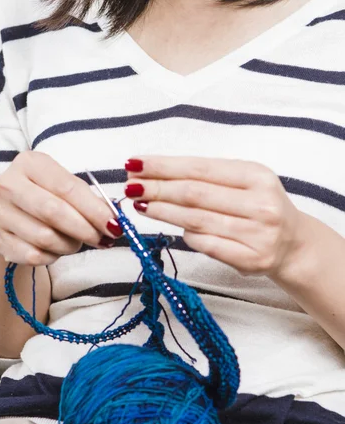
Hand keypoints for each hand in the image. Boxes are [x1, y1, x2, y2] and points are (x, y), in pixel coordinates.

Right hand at [0, 151, 121, 264]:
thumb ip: (89, 201)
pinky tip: (57, 250)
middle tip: (102, 239)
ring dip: (69, 245)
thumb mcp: (66, 189)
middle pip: (53, 212)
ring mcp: (0, 213)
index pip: (67, 187)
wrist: (14, 216)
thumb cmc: (48, 198)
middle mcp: (8, 184)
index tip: (115, 225)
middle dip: (84, 229)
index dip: (94, 209)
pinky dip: (53, 257)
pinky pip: (34, 255)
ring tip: (76, 242)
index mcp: (29, 163)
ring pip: (45, 237)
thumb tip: (113, 219)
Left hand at [125, 156, 303, 276]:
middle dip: (157, 188)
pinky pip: (207, 245)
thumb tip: (154, 175)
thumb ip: (209, 178)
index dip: (165, 166)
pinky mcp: (250, 260)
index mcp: (257, 176)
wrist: (293, 245)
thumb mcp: (245, 182)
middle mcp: (260, 204)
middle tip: (130, 186)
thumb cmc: (259, 208)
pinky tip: (170, 227)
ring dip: (163, 212)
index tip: (136, 163)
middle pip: (195, 194)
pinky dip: (186, 235)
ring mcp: (257, 234)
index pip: (200, 168)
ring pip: (197, 220)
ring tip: (140, 204)